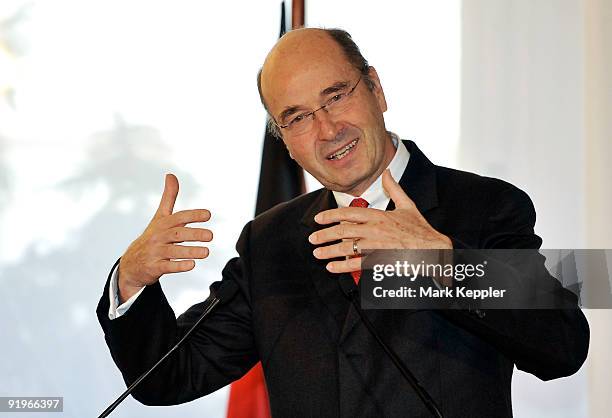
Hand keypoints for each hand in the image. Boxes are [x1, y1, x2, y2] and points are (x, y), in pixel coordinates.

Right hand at [118, 174, 211, 301]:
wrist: (131, 263)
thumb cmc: (151, 237)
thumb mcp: (159, 217)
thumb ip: (168, 198)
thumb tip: (171, 175)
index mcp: (162, 223)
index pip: (179, 217)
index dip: (193, 215)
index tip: (208, 215)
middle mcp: (158, 237)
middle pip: (177, 234)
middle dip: (194, 234)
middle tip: (211, 236)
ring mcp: (155, 252)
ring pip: (174, 251)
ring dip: (190, 251)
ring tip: (206, 252)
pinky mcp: (154, 267)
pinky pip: (167, 266)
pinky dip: (179, 266)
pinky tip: (191, 265)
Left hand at [309, 169, 451, 273]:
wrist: (435, 250)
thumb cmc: (421, 229)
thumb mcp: (408, 206)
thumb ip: (394, 189)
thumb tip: (387, 171)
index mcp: (379, 215)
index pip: (349, 213)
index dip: (331, 215)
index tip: (318, 219)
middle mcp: (375, 229)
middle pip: (343, 230)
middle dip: (325, 234)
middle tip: (312, 238)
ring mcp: (377, 246)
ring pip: (347, 247)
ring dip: (329, 250)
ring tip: (317, 253)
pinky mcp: (381, 260)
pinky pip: (357, 264)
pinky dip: (342, 266)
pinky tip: (331, 267)